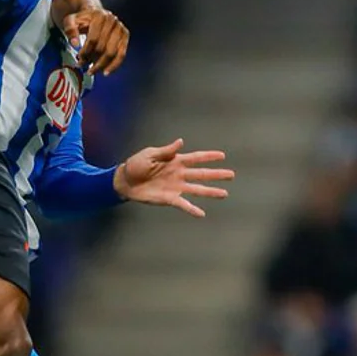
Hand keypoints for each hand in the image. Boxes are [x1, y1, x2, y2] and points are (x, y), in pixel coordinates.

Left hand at [61, 8, 127, 75]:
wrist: (94, 14)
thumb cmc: (82, 19)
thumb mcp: (71, 20)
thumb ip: (70, 30)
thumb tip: (75, 44)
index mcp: (99, 16)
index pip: (93, 39)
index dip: (85, 51)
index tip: (79, 58)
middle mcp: (112, 20)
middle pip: (103, 47)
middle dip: (92, 59)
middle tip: (83, 65)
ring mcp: (120, 28)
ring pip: (113, 52)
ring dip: (102, 65)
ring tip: (92, 71)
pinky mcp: (125, 35)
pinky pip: (122, 54)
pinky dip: (114, 65)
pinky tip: (106, 72)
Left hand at [113, 139, 234, 217]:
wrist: (125, 181)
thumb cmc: (136, 164)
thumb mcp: (150, 154)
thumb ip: (166, 150)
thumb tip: (181, 141)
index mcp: (175, 161)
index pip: (195, 158)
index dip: (208, 156)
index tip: (222, 155)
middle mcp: (179, 174)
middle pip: (202, 174)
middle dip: (216, 174)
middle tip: (231, 175)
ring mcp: (176, 187)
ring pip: (197, 189)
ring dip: (210, 192)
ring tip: (224, 194)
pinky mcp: (169, 198)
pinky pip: (183, 204)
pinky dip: (192, 209)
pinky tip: (201, 214)